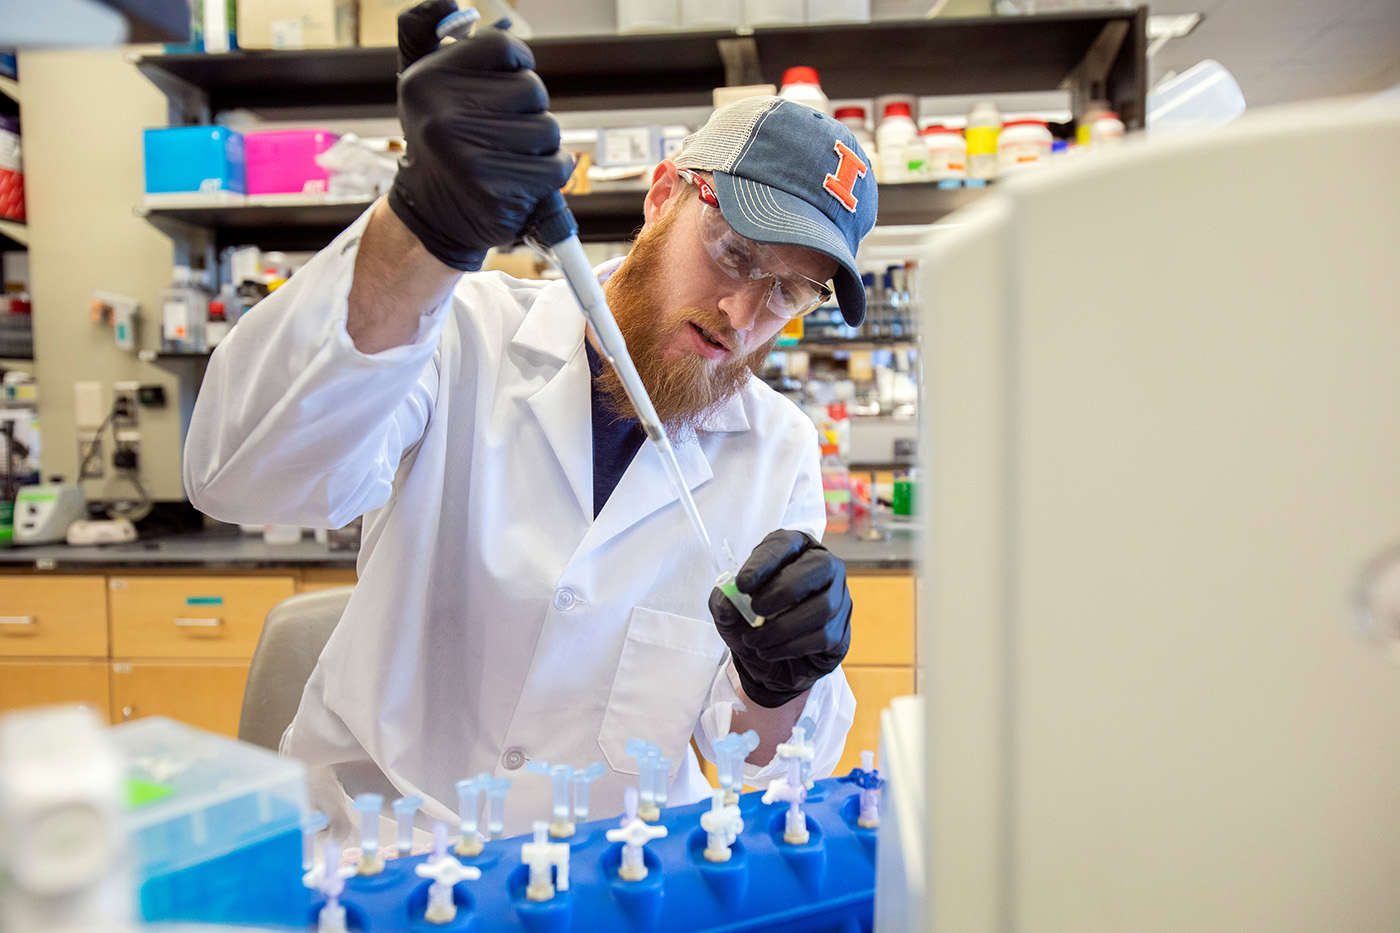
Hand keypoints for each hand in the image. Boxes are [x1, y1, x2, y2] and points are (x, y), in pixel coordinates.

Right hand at [388, 0, 574, 270]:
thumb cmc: (438, 140)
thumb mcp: (421, 83)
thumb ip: (429, 33)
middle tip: (503, 130)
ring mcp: (470, 157)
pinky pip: (555, 166)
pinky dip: (550, 173)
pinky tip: (523, 179)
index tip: (510, 80)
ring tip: (510, 156)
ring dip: (541, 144)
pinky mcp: (497, 192)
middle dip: (529, 110)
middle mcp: (443, 117)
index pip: (503, 46)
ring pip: (547, 129)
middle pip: (532, 89)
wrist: (430, 214)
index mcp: (427, 81)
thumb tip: (451, 1)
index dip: (519, 62)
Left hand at [709, 530, 852, 707]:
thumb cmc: (751, 622)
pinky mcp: (841, 630)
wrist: (769, 662)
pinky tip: (769, 650)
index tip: (743, 584)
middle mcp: (823, 566)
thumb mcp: (729, 610)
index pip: (785, 544)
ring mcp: (838, 598)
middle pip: (818, 567)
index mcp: (794, 548)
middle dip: (783, 590)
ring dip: (783, 626)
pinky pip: (823, 636)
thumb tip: (730, 603)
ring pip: (822, 606)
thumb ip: (724, 602)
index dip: (764, 562)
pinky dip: (791, 646)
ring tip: (755, 639)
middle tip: (756, 610)